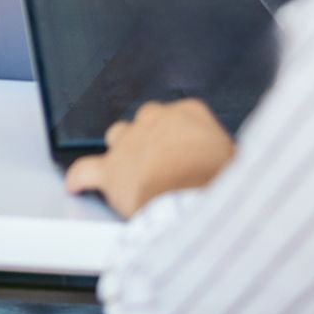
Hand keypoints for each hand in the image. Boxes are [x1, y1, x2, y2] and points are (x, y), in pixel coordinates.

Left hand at [63, 98, 234, 218]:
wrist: (194, 200)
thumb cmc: (220, 181)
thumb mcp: (236, 161)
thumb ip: (225, 156)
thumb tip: (234, 167)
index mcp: (190, 113)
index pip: (183, 114)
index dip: (182, 135)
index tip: (187, 148)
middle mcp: (155, 120)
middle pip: (147, 122)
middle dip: (151, 139)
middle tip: (162, 162)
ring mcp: (129, 142)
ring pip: (117, 137)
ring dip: (121, 153)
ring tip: (128, 171)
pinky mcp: (109, 169)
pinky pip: (85, 170)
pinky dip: (80, 178)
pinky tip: (77, 184)